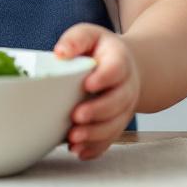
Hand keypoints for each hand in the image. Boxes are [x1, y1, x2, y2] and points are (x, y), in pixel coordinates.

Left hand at [54, 23, 139, 159]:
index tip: (87, 85)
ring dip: (95, 134)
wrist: (125, 67)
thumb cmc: (101, 50)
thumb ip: (76, 40)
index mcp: (119, 61)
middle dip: (98, 111)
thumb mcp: (90, 35)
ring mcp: (124, 109)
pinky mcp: (116, 124)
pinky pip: (110, 139)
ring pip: (115, 125)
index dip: (104, 78)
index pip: (116, 70)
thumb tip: (60, 53)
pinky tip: (79, 151)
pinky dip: (95, 148)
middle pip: (117, 102)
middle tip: (76, 116)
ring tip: (73, 138)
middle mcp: (126, 87)